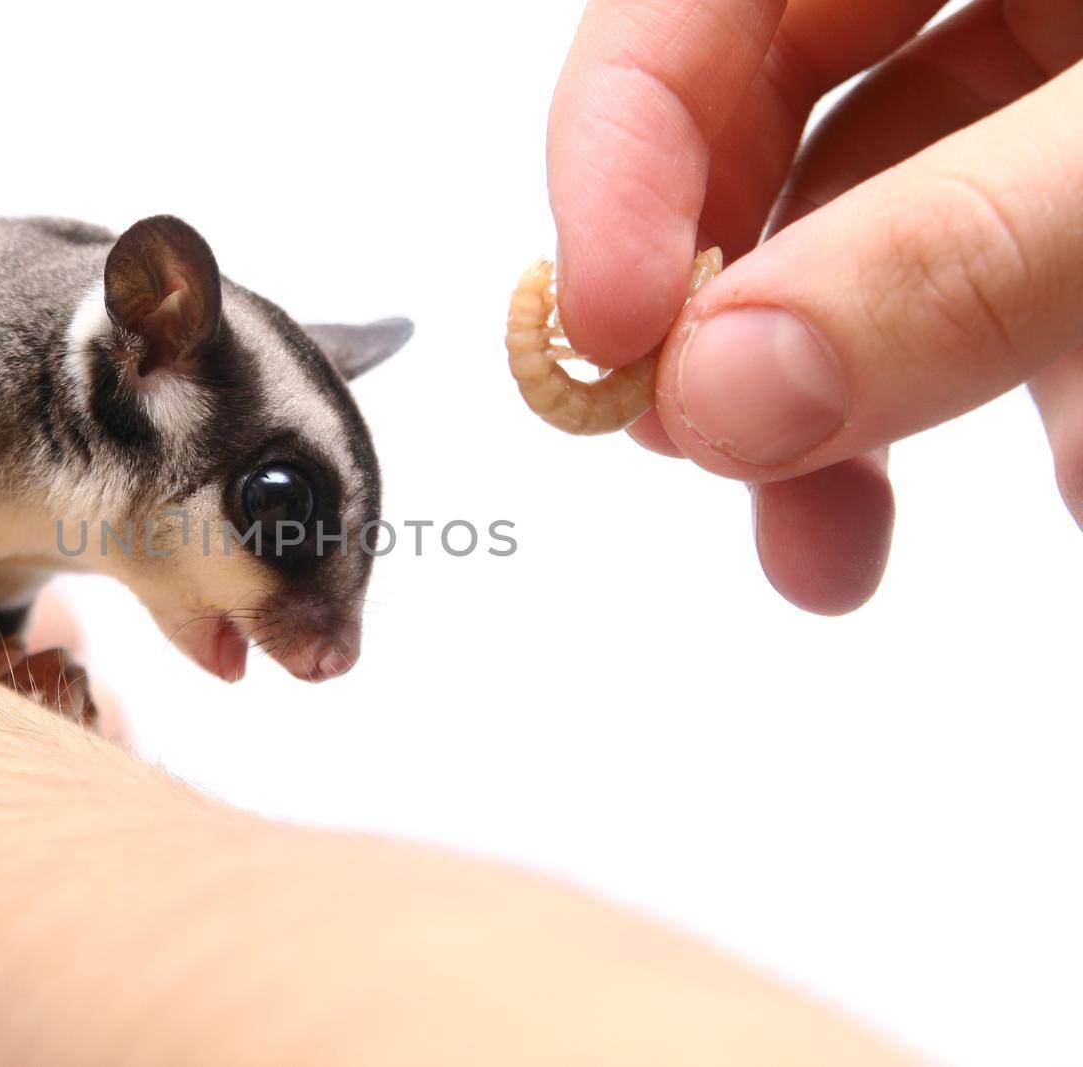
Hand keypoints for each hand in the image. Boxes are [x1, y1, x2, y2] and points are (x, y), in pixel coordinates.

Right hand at [547, 0, 1082, 612]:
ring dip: (860, 399)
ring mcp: (1061, 83)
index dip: (615, 144)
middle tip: (696, 441)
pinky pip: (1010, 285)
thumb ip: (957, 251)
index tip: (600, 328)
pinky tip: (1053, 478)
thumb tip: (736, 390)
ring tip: (834, 538)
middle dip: (732, 314)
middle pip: (774, 129)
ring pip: (890, 236)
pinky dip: (1004, 391)